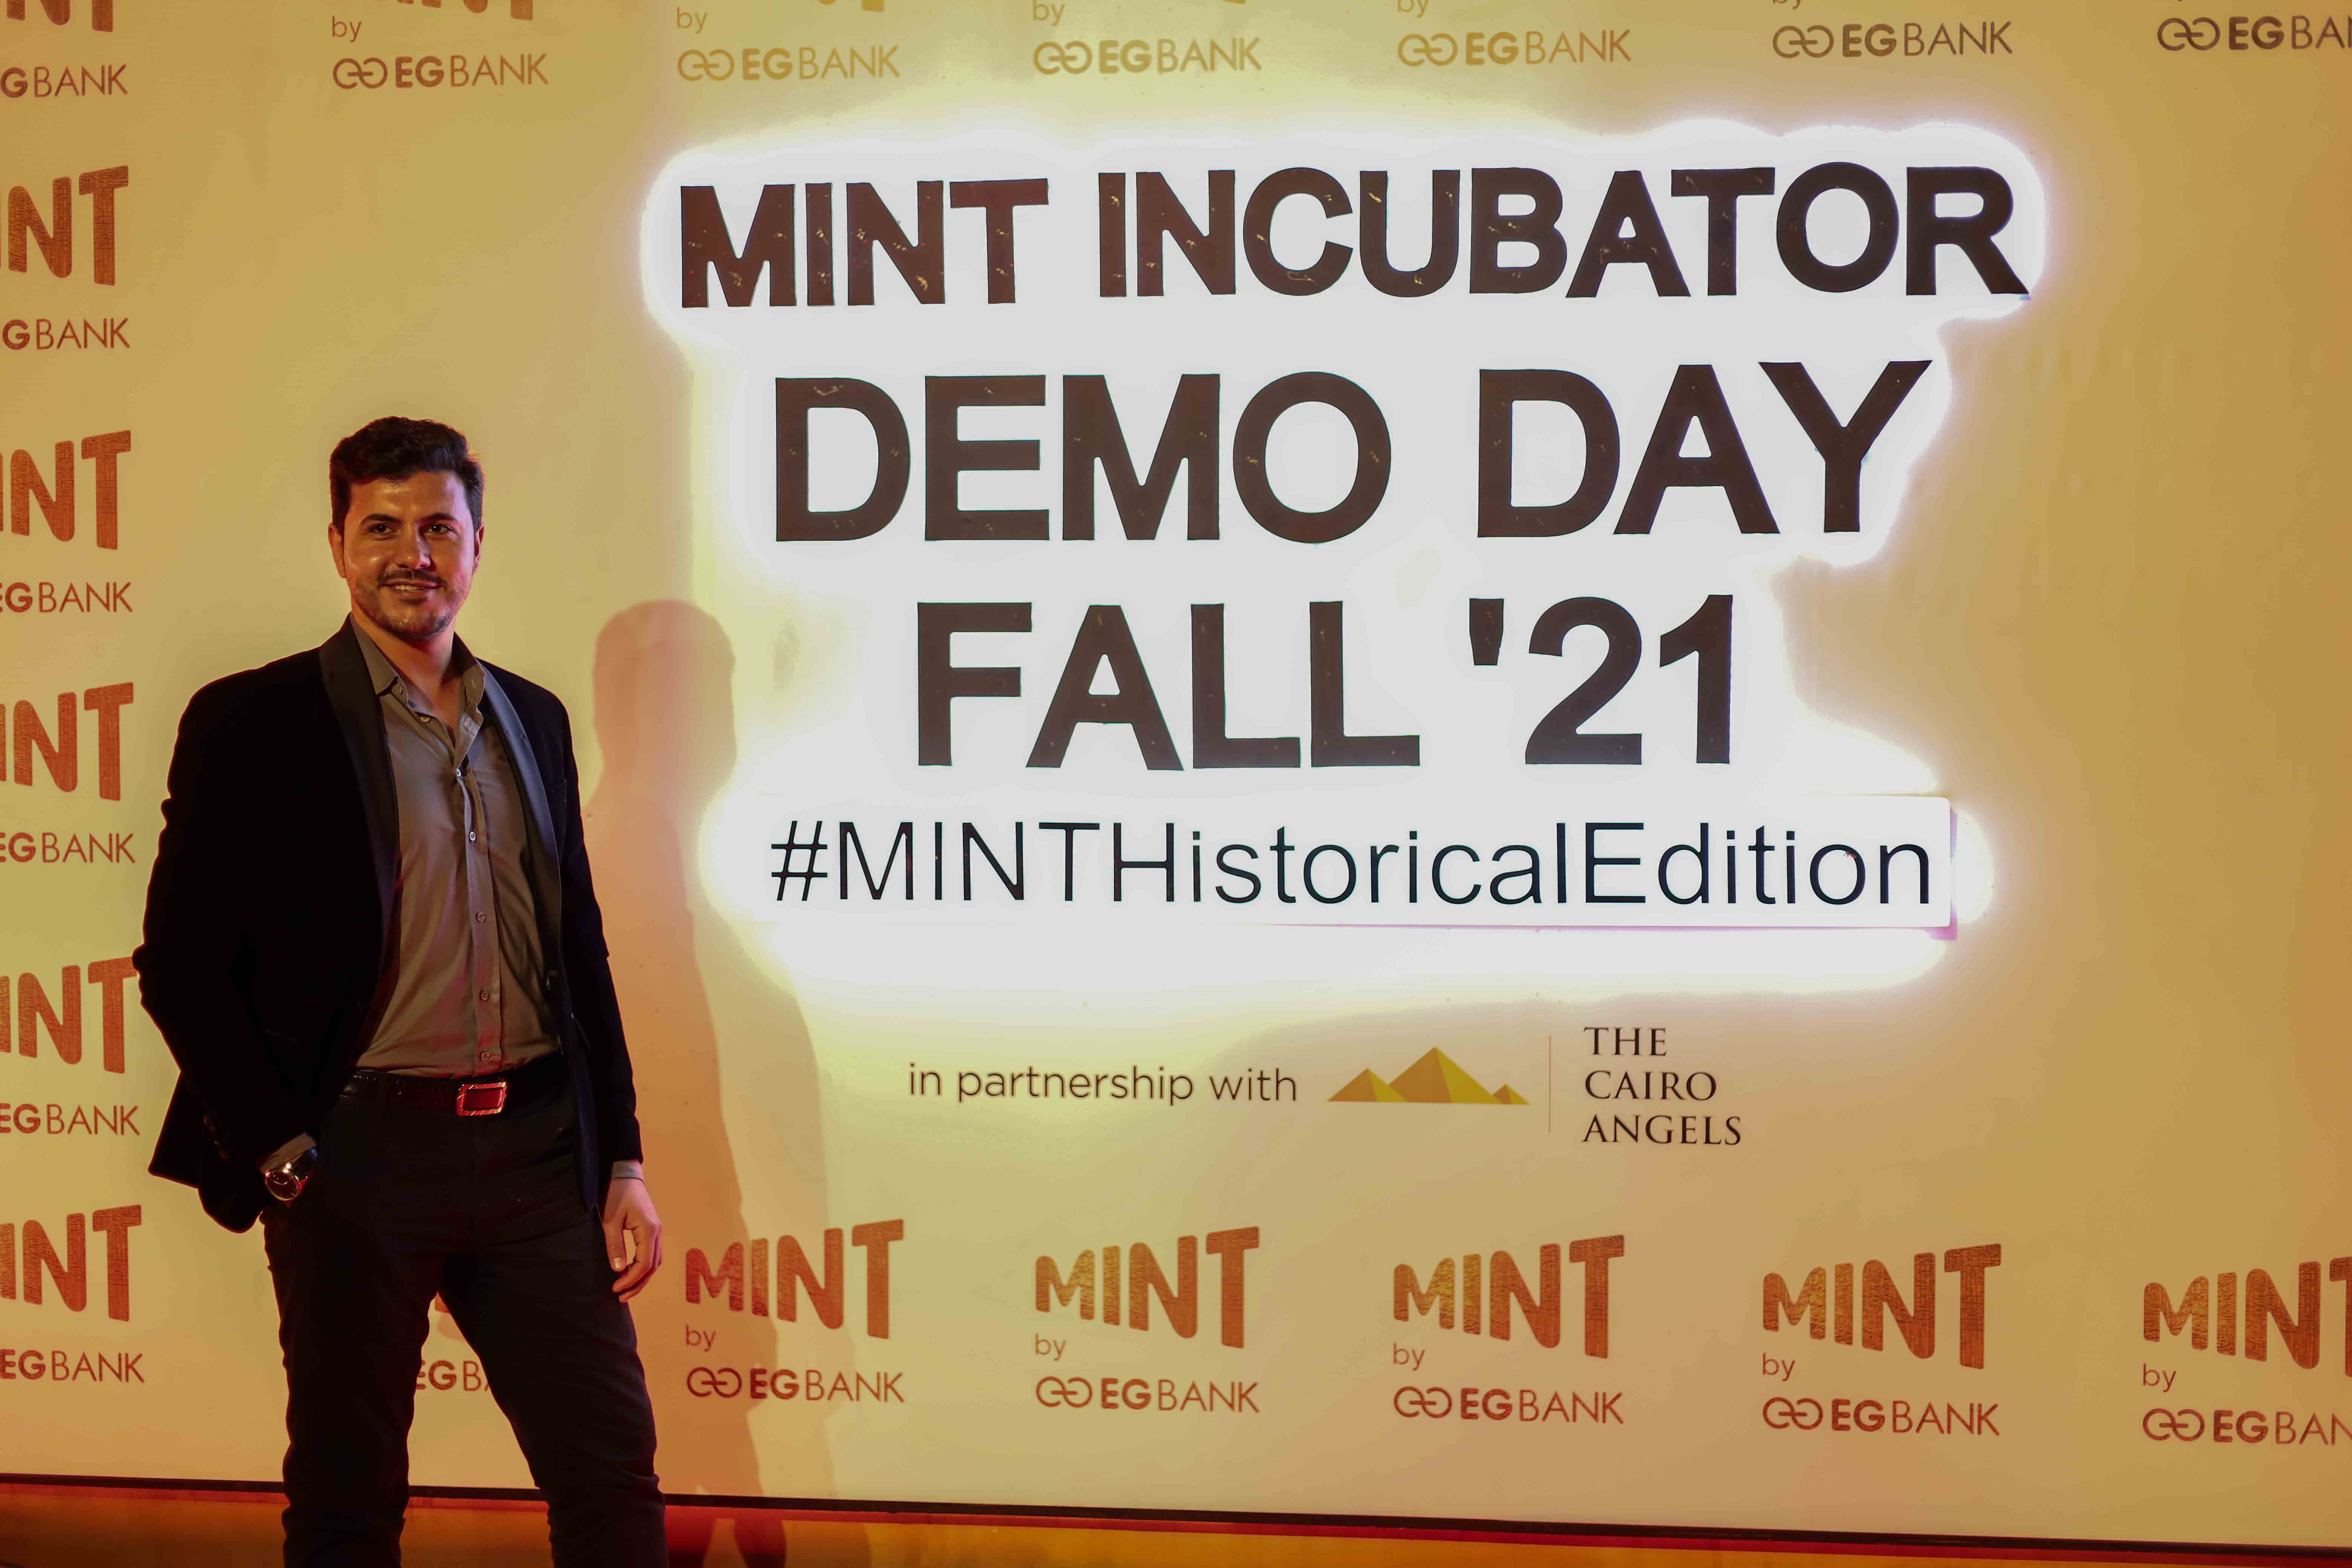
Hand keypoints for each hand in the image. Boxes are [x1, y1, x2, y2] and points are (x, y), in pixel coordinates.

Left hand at [601, 1176, 662, 1300]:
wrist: (623, 1173)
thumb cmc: (615, 1193)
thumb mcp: (610, 1220)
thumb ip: (615, 1245)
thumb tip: (618, 1270)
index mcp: (650, 1230)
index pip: (644, 1264)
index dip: (630, 1280)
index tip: (614, 1288)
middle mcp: (657, 1232)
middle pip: (653, 1266)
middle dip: (637, 1283)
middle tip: (620, 1296)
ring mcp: (656, 1230)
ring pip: (655, 1261)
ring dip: (641, 1277)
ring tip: (625, 1287)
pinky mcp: (651, 1228)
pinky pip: (652, 1253)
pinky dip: (643, 1266)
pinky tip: (629, 1270)